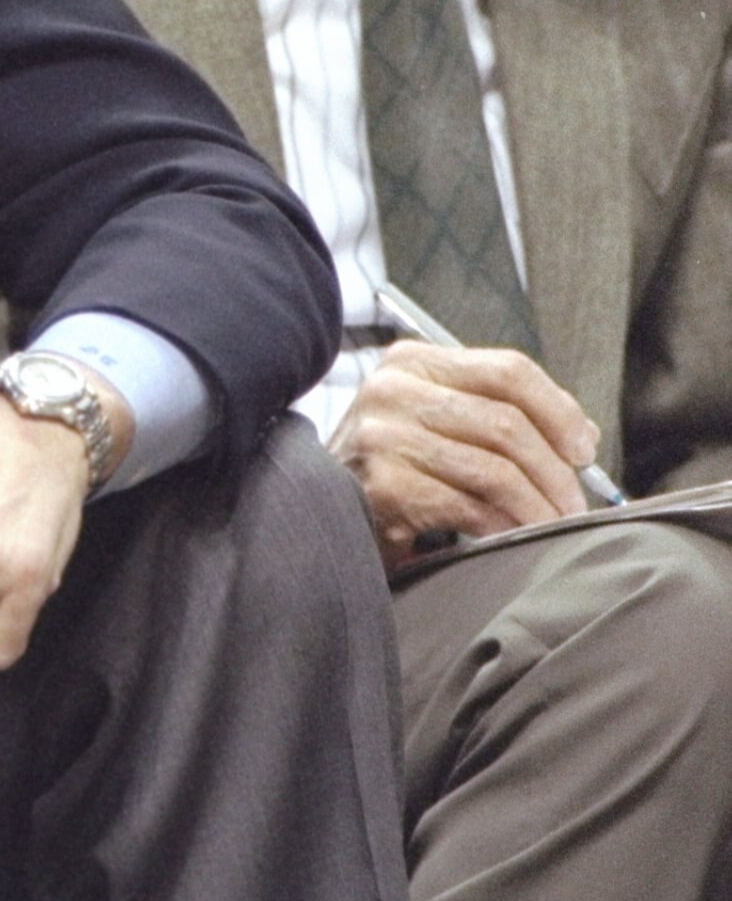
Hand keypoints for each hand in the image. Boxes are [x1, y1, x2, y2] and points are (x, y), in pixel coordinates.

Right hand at [330, 343, 596, 568]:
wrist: (315, 521)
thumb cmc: (384, 475)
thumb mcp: (432, 425)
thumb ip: (493, 415)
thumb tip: (581, 434)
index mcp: (411, 362)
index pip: (507, 370)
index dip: (558, 410)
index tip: (583, 448)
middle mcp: (392, 389)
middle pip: (507, 422)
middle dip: (554, 471)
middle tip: (572, 504)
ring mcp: (382, 436)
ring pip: (495, 467)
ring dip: (536, 506)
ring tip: (550, 526)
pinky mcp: (382, 485)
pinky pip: (469, 505)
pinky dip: (502, 526)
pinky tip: (508, 538)